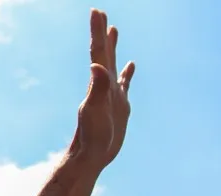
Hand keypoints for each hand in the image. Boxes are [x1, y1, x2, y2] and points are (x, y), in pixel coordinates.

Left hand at [70, 8, 135, 171]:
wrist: (90, 156)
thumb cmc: (91, 136)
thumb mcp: (95, 111)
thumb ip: (97, 88)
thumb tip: (96, 65)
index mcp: (98, 84)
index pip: (98, 52)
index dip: (97, 32)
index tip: (96, 11)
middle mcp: (104, 86)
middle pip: (104, 53)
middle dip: (102, 33)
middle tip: (101, 14)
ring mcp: (112, 95)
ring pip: (114, 65)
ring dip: (113, 47)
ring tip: (114, 30)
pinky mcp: (119, 106)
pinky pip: (125, 84)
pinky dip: (127, 73)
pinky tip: (130, 66)